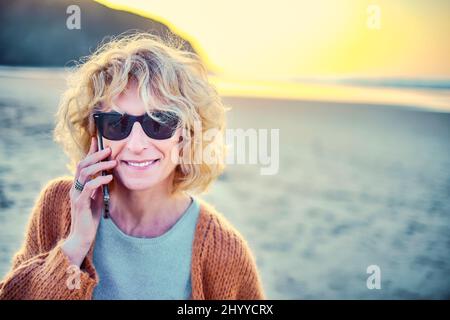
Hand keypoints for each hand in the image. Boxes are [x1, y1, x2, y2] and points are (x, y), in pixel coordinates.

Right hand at [62, 137, 116, 266]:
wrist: (82, 237)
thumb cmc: (90, 218)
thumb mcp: (97, 198)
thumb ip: (99, 187)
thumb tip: (106, 174)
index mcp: (79, 185)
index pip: (83, 164)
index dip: (90, 151)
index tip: (97, 140)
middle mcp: (75, 187)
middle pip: (82, 165)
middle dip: (96, 155)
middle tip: (109, 149)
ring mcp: (76, 195)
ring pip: (84, 173)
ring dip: (100, 166)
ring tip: (113, 162)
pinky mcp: (80, 204)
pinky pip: (89, 188)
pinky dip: (99, 181)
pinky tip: (109, 178)